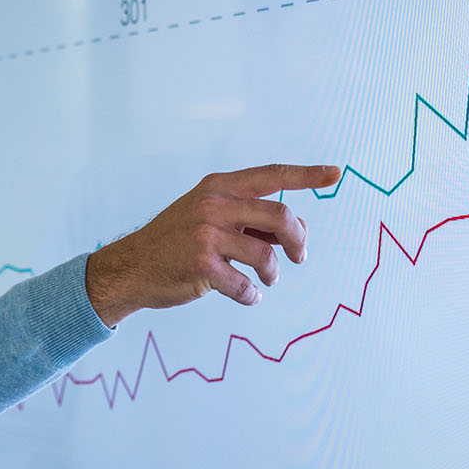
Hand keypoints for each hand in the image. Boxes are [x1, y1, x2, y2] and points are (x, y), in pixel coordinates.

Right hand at [85, 164, 343, 325]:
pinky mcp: (202, 265)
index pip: (272, 175)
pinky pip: (245, 285)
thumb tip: (298, 231)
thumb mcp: (209, 216)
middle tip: (299, 257)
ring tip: (265, 280)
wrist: (132, 266)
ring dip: (272, 273)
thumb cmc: (176, 242)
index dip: (307, 175)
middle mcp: (214, 204)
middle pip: (280, 216)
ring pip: (267, 256)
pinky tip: (245, 295)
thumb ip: (250, 218)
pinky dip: (250, 295)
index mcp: (218, 186)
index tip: (336, 174)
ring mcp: (206, 234)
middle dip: (298, 241)